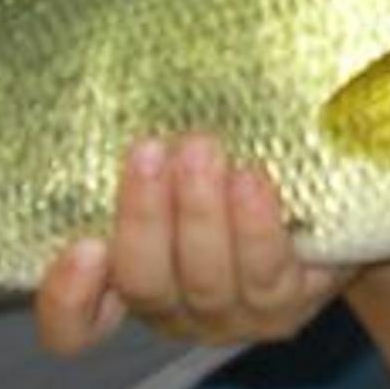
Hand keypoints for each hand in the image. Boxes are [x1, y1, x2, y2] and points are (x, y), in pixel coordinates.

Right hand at [34, 134, 349, 353]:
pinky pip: (266, 275)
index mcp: (125, 281)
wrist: (322, 196)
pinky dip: (255, 229)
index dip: (67, 299)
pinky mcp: (285, 303)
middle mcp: (173, 308)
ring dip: (200, 214)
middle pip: (143, 284)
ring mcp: (230, 314)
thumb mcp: (168, 156)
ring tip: (201, 151)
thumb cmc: (222, 159)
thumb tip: (113, 64)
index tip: (84, 246)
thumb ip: (140, 144)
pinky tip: (251, 181)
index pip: (74, 324)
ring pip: (205, 282)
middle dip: (143, 217)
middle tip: (149, 151)